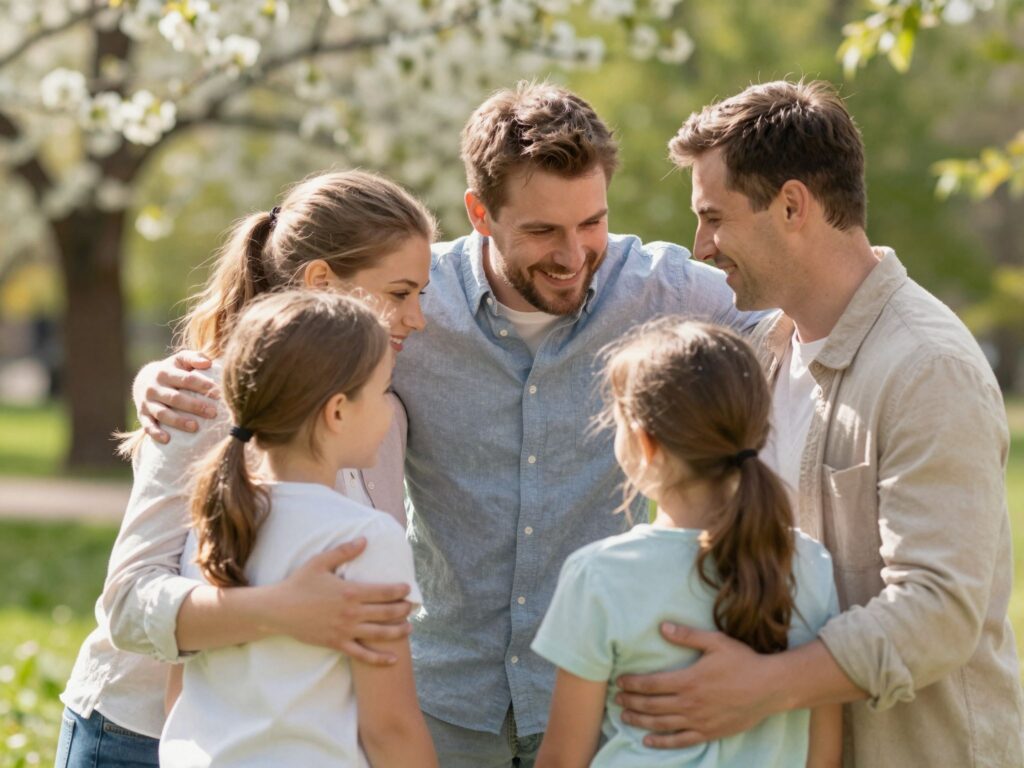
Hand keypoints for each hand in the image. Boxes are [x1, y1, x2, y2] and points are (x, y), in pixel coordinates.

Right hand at [136, 351, 217, 442]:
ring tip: (195, 427)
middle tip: (213, 413)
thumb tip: (208, 363)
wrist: (143, 380)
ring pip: (162, 413)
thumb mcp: (181, 360)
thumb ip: (194, 358)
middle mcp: (154, 387)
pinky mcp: (142, 415)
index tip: (218, 392)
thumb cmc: (172, 370)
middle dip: (195, 406)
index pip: (186, 379)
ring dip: (178, 421)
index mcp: (165, 372)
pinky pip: (147, 425)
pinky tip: (167, 439)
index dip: (202, 385)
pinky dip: (155, 433)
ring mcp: (147, 402)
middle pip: (175, 398)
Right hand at [267, 538, 413, 665]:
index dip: (400, 590)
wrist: (278, 610)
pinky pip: (362, 654)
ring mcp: (345, 630)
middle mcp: (351, 612)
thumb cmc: (299, 584)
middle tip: (412, 607)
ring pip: (380, 634)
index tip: (408, 589)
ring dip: (398, 631)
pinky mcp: (337, 644)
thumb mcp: (320, 562)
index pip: (384, 591)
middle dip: (403, 610)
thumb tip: (365, 540)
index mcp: (350, 591)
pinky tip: (393, 660)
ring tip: (409, 628)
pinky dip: (379, 659)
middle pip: (387, 612)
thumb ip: (344, 551)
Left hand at [615, 623, 781, 748]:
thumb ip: (687, 635)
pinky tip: (647, 741)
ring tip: (624, 718)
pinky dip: (662, 743)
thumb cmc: (743, 661)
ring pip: (661, 724)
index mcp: (688, 680)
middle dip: (631, 703)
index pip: (651, 684)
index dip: (632, 684)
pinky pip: (681, 741)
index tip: (620, 682)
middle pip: (652, 706)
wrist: (770, 688)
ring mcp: (699, 721)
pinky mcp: (709, 733)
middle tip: (616, 700)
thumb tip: (662, 627)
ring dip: (640, 722)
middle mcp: (690, 703)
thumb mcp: (716, 642)